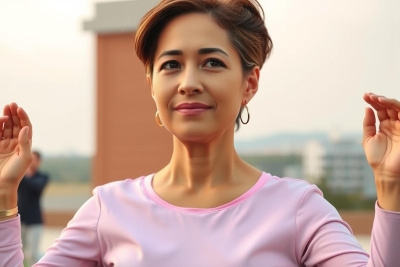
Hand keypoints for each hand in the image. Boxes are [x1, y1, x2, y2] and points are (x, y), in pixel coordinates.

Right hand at [0, 103, 32, 194]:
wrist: (2, 185)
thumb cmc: (16, 173)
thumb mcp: (25, 158)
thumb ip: (26, 142)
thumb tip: (25, 128)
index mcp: (26, 145)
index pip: (26, 127)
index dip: (23, 117)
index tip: (19, 109)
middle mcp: (16, 143)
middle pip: (16, 125)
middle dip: (14, 114)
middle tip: (11, 104)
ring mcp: (5, 145)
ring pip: (6, 128)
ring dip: (6, 117)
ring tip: (6, 108)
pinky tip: (0, 119)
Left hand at [363, 93, 399, 210]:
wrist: (386, 171)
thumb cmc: (377, 157)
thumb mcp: (368, 138)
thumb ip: (368, 124)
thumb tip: (367, 109)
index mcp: (385, 127)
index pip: (381, 110)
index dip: (373, 102)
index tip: (365, 96)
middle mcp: (394, 124)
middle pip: (388, 106)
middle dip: (378, 99)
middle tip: (368, 95)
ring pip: (396, 107)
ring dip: (386, 100)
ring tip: (375, 98)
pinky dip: (393, 105)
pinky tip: (382, 102)